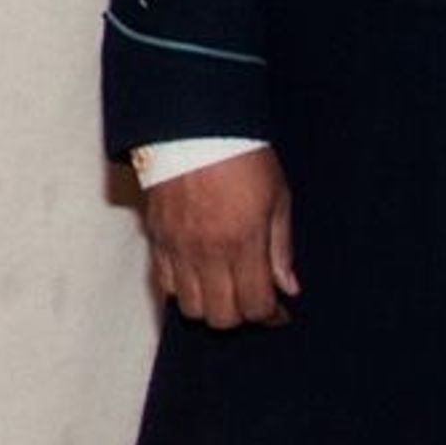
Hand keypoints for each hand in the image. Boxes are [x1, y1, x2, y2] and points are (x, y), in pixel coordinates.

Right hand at [142, 148, 298, 328]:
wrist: (193, 126)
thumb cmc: (241, 156)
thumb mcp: (277, 197)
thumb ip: (281, 248)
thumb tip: (288, 288)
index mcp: (244, 242)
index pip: (255, 306)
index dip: (270, 316)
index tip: (277, 310)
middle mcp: (208, 252)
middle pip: (222, 318)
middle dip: (241, 315)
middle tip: (251, 298)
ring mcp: (179, 248)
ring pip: (191, 308)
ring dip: (210, 305)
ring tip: (223, 288)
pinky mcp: (157, 239)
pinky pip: (165, 284)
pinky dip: (183, 289)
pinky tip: (198, 275)